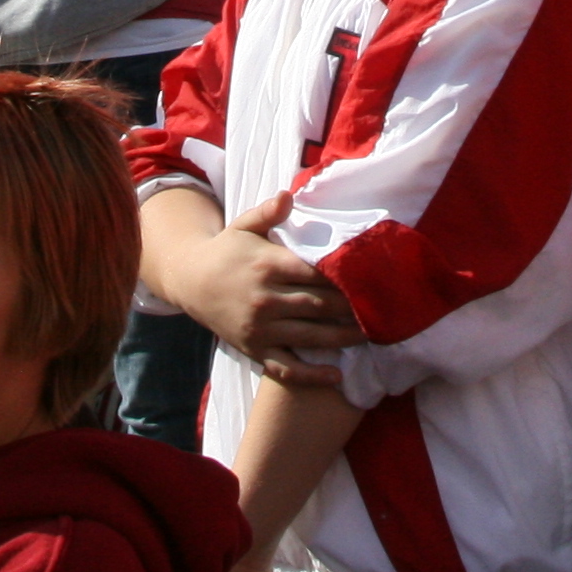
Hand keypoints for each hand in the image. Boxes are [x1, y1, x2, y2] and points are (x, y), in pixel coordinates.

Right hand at [160, 191, 361, 376]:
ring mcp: (260, 328)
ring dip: (343, 338)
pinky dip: (311, 375)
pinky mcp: (254, 349)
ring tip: (371, 335)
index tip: (370, 280)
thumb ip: (269, 212)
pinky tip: (336, 376)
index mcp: (267, 265)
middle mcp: (265, 298)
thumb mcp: (243, 225)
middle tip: (382, 309)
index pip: (315, 273)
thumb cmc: (226, 251)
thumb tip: (288, 194)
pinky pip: (286, 367)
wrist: (190, 280)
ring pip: (310, 336)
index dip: (345, 278)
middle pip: (319, 305)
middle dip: (352, 309)